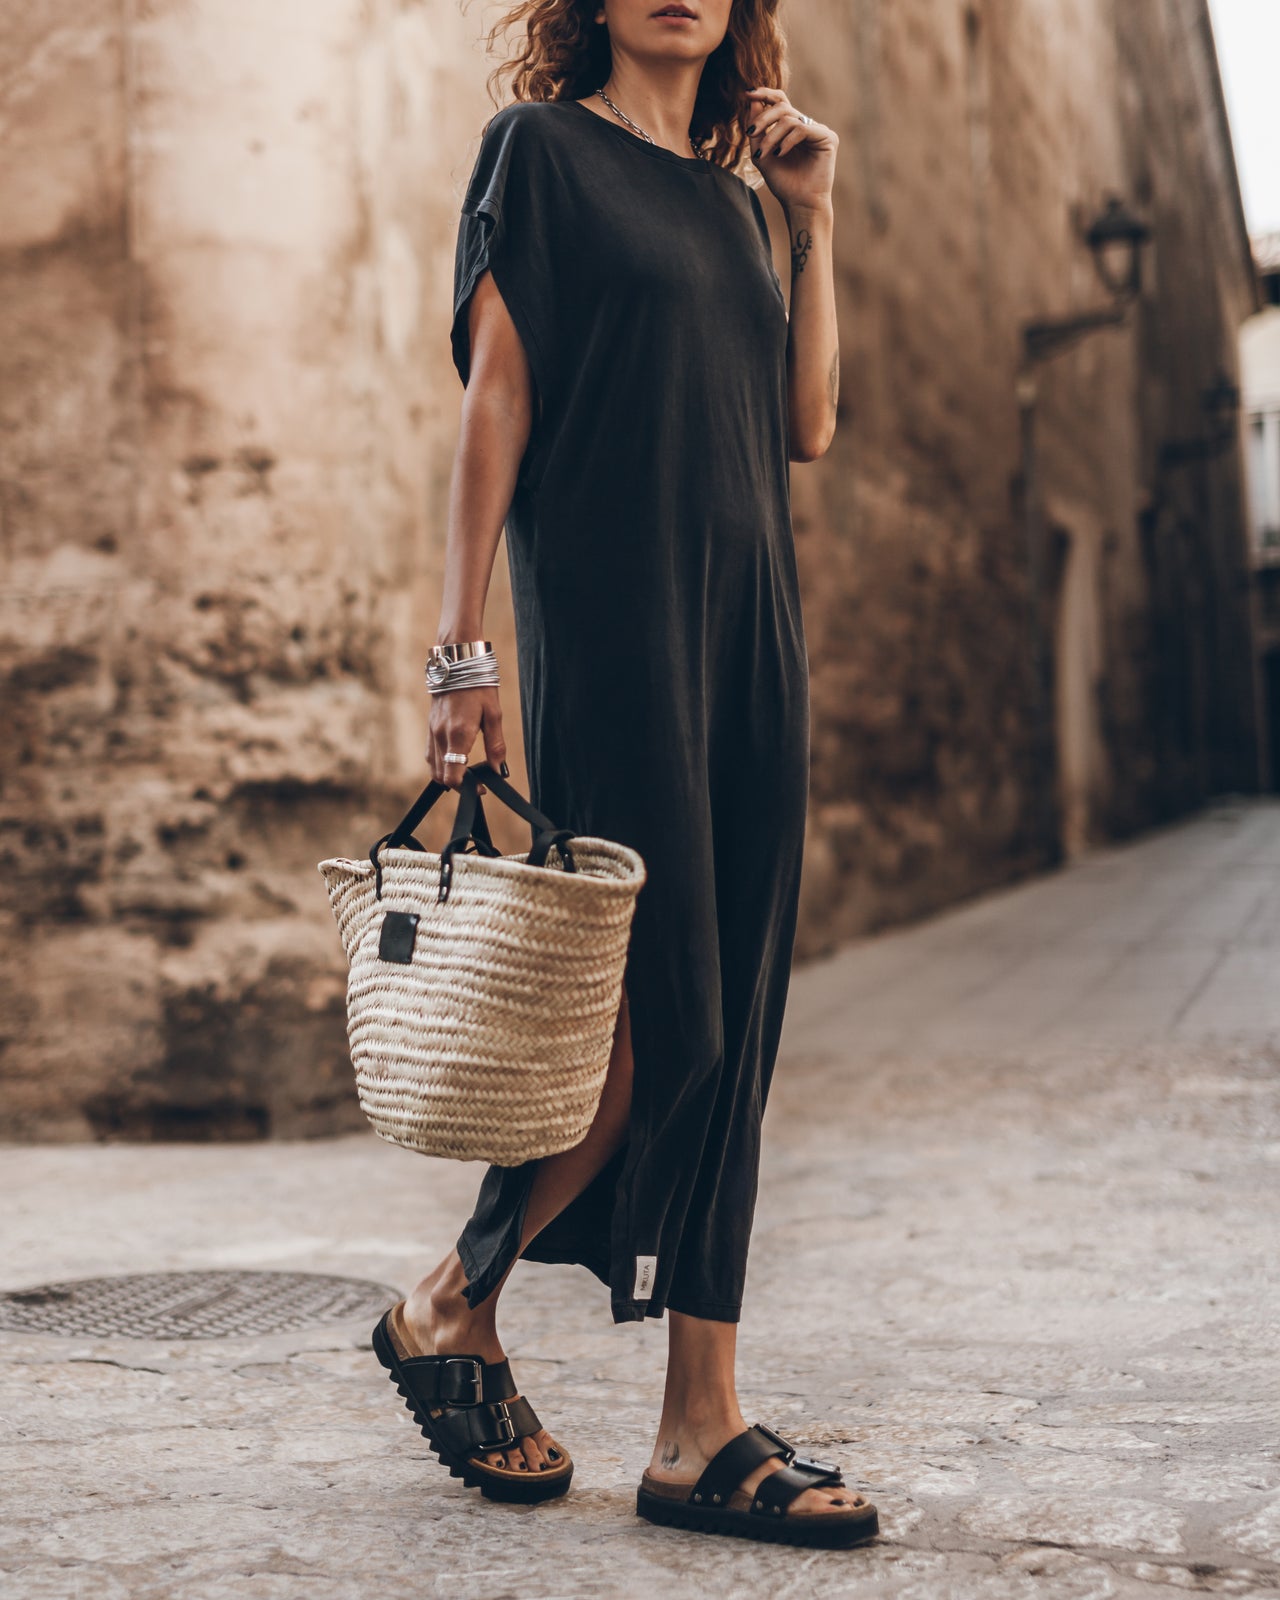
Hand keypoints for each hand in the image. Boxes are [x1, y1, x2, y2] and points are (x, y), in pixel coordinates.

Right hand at [426, 685, 507, 791]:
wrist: (457, 662)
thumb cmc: (478, 686)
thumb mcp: (494, 715)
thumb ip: (495, 745)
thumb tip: (499, 769)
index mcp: (458, 734)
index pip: (452, 775)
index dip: (466, 787)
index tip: (480, 787)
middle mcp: (441, 735)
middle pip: (441, 775)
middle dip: (458, 784)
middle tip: (476, 782)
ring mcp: (432, 731)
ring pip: (433, 766)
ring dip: (447, 775)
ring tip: (466, 772)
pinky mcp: (429, 727)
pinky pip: (430, 754)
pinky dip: (440, 763)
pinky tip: (454, 759)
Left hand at [743, 87, 836, 213]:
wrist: (799, 204)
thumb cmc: (783, 183)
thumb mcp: (761, 155)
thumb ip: (757, 130)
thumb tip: (752, 100)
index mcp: (792, 128)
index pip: (780, 102)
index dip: (765, 94)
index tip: (747, 93)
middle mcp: (806, 125)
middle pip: (782, 106)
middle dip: (763, 118)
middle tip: (751, 133)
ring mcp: (818, 130)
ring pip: (789, 119)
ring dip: (771, 136)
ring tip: (764, 154)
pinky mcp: (828, 137)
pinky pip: (802, 129)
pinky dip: (787, 140)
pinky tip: (780, 154)